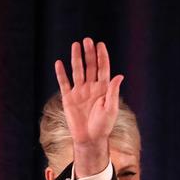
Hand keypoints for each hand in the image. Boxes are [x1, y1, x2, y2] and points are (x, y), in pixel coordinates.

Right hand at [55, 37, 123, 176]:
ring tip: (75, 45)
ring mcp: (80, 92)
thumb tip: (119, 76)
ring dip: (76, 58)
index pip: (103, 69)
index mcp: (104, 89)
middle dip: (89, 53)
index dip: (102, 57)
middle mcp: (91, 88)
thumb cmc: (103, 126)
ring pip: (77, 71)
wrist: (90, 139)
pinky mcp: (69, 98)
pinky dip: (61, 73)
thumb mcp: (111, 108)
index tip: (100, 45)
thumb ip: (113, 91)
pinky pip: (64, 83)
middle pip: (90, 66)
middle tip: (87, 40)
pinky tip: (59, 63)